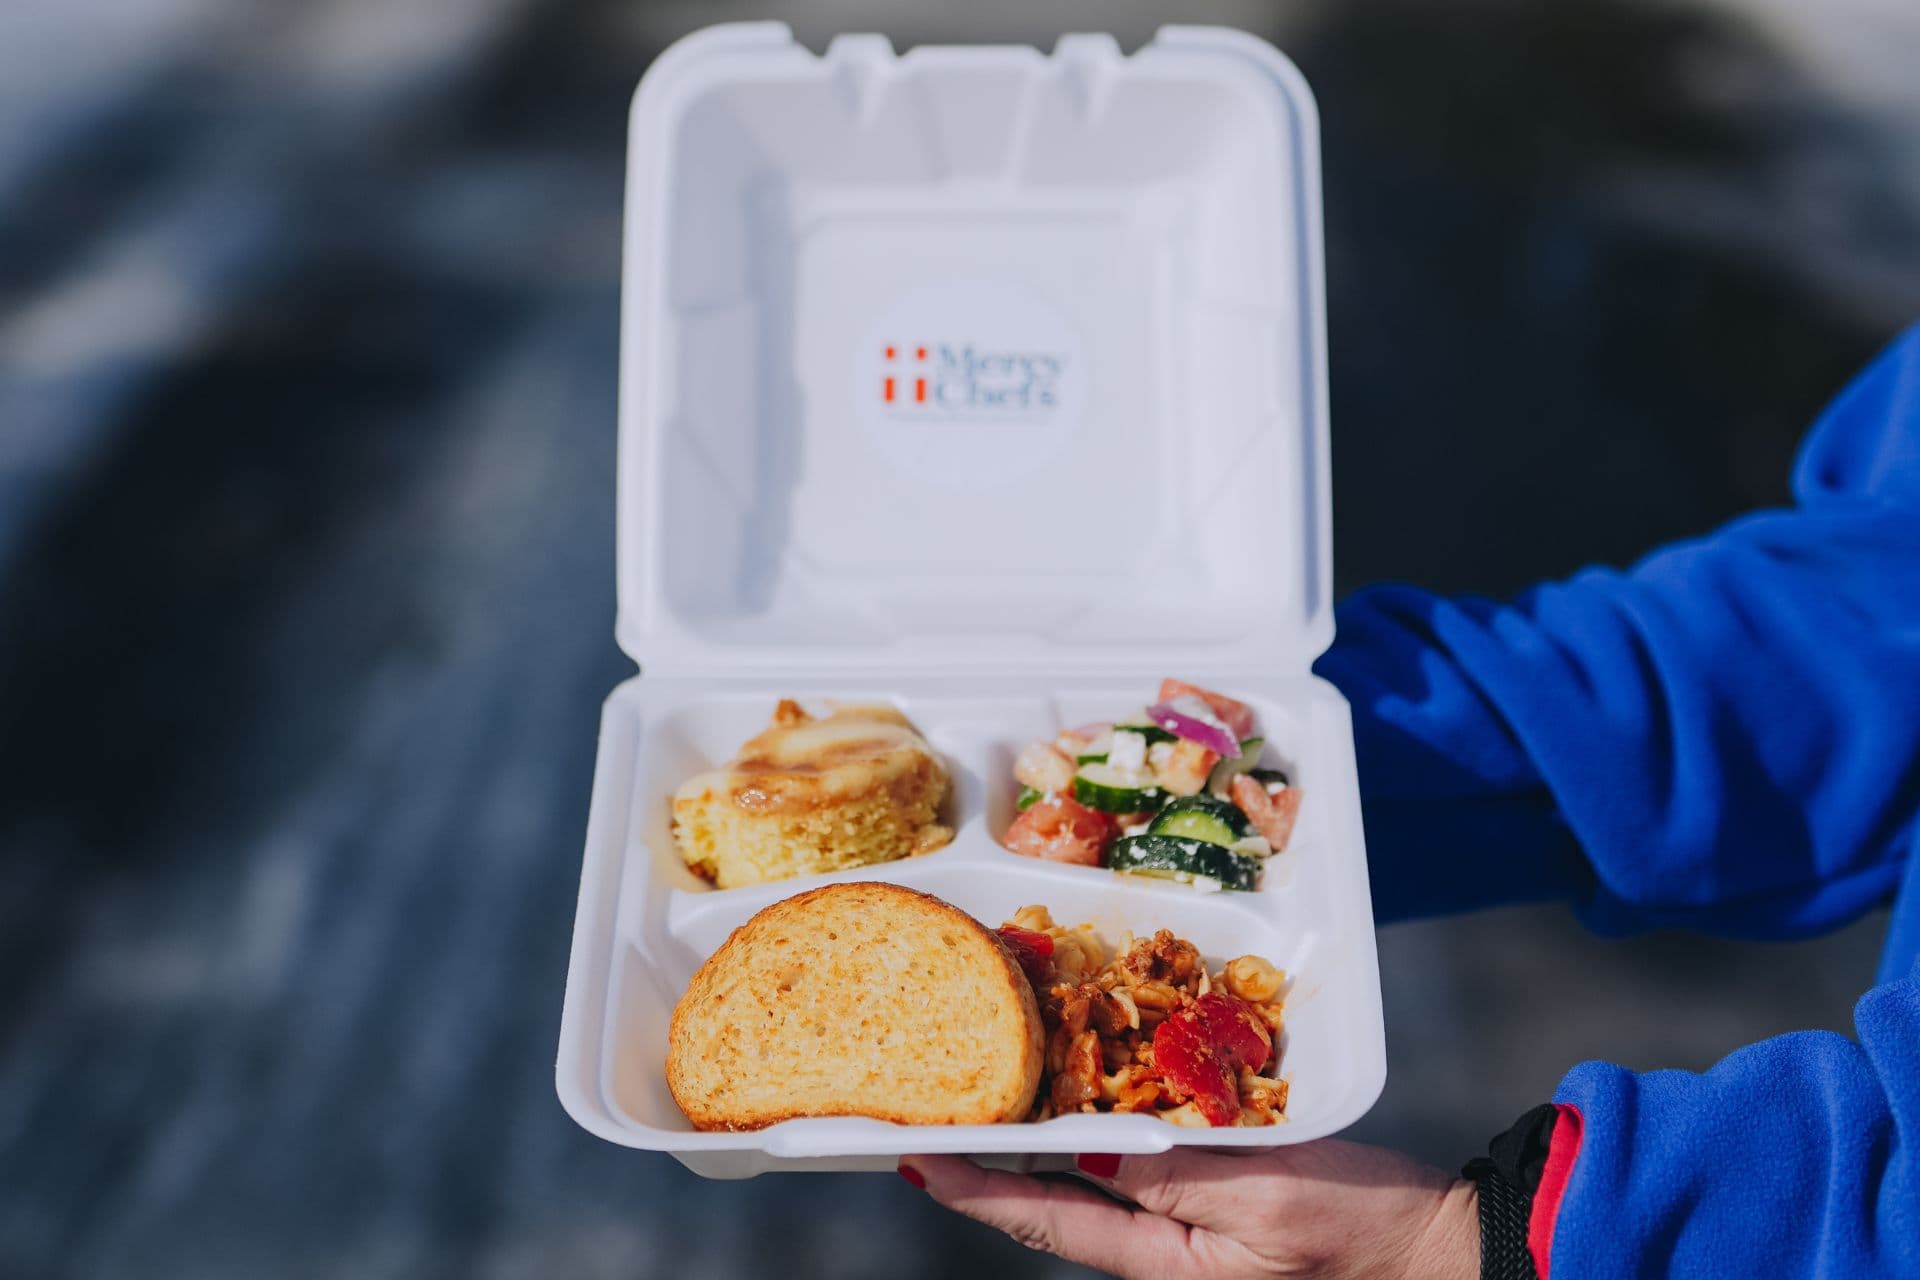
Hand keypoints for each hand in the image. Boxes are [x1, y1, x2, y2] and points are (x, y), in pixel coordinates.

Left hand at [899, 1140, 1477, 1279]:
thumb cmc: (1366, 1234)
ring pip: (1090, 1175)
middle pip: (1054, 1199)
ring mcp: (1186, 1221)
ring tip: (987, 1093)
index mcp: (1165, 1260)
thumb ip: (1178, 1176)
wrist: (1440, 1245)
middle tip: (934, 1111)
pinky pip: (1140, 1158)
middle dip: (993, 1159)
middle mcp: (1161, 1245)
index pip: (1048, 1220)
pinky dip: (1103, 1120)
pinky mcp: (1213, 1193)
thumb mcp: (1270, 1203)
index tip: (916, 1156)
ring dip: (1039, 1135)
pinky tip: (1084, 1087)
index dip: (977, 1189)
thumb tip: (1085, 1146)